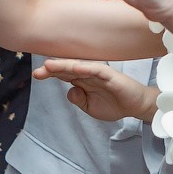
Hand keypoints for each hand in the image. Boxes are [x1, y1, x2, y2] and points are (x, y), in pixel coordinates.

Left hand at [33, 59, 156, 121]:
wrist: (135, 106)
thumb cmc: (114, 104)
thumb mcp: (90, 107)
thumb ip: (78, 100)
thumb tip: (70, 92)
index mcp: (82, 81)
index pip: (63, 75)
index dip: (50, 74)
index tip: (36, 75)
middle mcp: (88, 74)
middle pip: (67, 69)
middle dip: (52, 70)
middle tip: (37, 71)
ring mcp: (98, 73)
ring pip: (78, 67)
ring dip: (64, 66)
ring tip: (50, 66)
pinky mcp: (110, 75)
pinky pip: (96, 70)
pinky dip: (85, 69)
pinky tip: (75, 69)